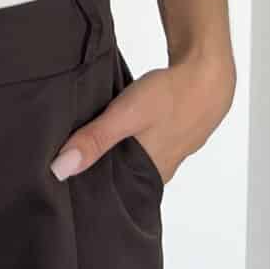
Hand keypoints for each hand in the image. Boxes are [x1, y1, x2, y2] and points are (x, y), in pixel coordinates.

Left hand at [51, 51, 234, 187]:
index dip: (89, 193)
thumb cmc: (172, 95)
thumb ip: (95, 140)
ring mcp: (168, 153)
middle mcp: (159, 170)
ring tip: (85, 150)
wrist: (209, 71)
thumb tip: (60, 170)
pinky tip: (116, 131)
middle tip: (65, 169)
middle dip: (98, 175)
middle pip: (121, 180)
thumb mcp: (126, 116)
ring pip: (132, 162)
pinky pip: (143, 146)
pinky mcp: (171, 136)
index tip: (63, 190)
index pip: (113, 197)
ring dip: (113, 157)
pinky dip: (129, 142)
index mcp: (149, 175)